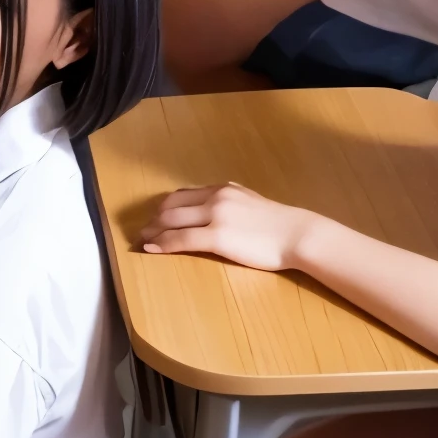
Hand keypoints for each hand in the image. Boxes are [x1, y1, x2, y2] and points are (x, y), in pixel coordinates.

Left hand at [139, 182, 314, 271]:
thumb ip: (230, 201)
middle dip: (154, 219)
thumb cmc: (278, 224)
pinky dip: (162, 243)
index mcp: (222, 189)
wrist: (296, 234)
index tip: (155, 217)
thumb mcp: (250, 201)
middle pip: (172, 205)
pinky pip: (181, 239)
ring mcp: (215, 215)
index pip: (183, 195)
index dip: (165, 207)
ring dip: (153, 231)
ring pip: (172, 220)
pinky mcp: (217, 237)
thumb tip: (216, 205)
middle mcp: (215, 197)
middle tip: (142, 231)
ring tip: (142, 240)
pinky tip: (151, 249)